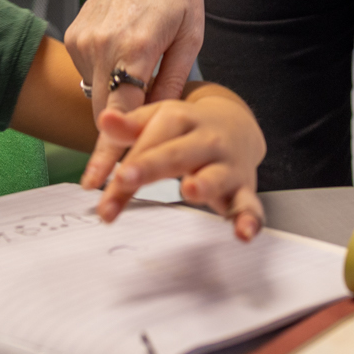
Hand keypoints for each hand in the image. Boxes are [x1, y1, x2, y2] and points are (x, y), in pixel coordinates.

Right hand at [65, 0, 202, 187]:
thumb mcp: (191, 34)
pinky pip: (90, 75)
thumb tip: (163, 122)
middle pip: (104, 112)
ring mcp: (83, 42)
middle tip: (106, 187)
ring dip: (114, 107)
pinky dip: (106, 81)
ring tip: (138, 91)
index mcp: (137, 45)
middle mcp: (103, 45)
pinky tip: (124, 63)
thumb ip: (174, 80)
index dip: (114, 150)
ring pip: (97, 94)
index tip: (104, 182)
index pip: (123, 111)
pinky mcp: (73, 38)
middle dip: (108, 146)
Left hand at [89, 90, 265, 240]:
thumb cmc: (187, 128)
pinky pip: (248, 205)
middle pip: (177, 153)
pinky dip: (248, 219)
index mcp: (180, 119)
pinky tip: (244, 233)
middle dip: (151, 166)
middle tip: (125, 178)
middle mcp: (206, 139)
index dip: (128, 161)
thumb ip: (131, 127)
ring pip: (217, 175)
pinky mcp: (243, 188)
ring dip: (205, 183)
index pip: (149, 142)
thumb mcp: (159, 119)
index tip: (110, 180)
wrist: (236, 125)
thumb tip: (105, 120)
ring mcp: (226, 164)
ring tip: (191, 190)